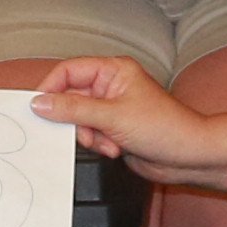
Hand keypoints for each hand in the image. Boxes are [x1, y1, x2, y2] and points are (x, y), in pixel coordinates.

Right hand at [29, 53, 207, 177]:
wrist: (189, 156)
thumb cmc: (165, 127)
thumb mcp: (112, 116)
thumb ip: (73, 109)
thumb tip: (41, 103)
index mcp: (113, 70)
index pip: (68, 71)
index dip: (50, 88)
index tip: (38, 107)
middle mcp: (110, 85)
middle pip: (71, 97)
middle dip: (75, 120)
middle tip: (81, 132)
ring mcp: (111, 108)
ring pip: (78, 119)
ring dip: (88, 135)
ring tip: (108, 142)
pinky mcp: (113, 129)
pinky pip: (89, 134)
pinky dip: (97, 144)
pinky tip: (115, 148)